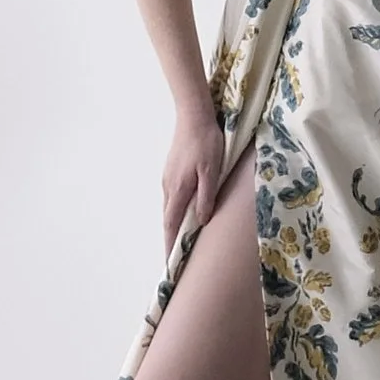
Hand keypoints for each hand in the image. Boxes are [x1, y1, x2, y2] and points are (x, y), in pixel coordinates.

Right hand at [161, 102, 228, 254]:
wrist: (194, 117)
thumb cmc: (206, 143)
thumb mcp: (212, 171)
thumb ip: (206, 197)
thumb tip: (201, 221)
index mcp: (178, 190)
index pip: (171, 224)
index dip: (170, 244)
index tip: (170, 262)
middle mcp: (169, 187)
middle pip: (168, 219)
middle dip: (171, 239)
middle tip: (177, 257)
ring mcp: (168, 178)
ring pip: (170, 208)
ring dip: (173, 225)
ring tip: (182, 240)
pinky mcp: (172, 171)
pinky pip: (173, 197)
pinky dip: (176, 211)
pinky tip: (185, 213)